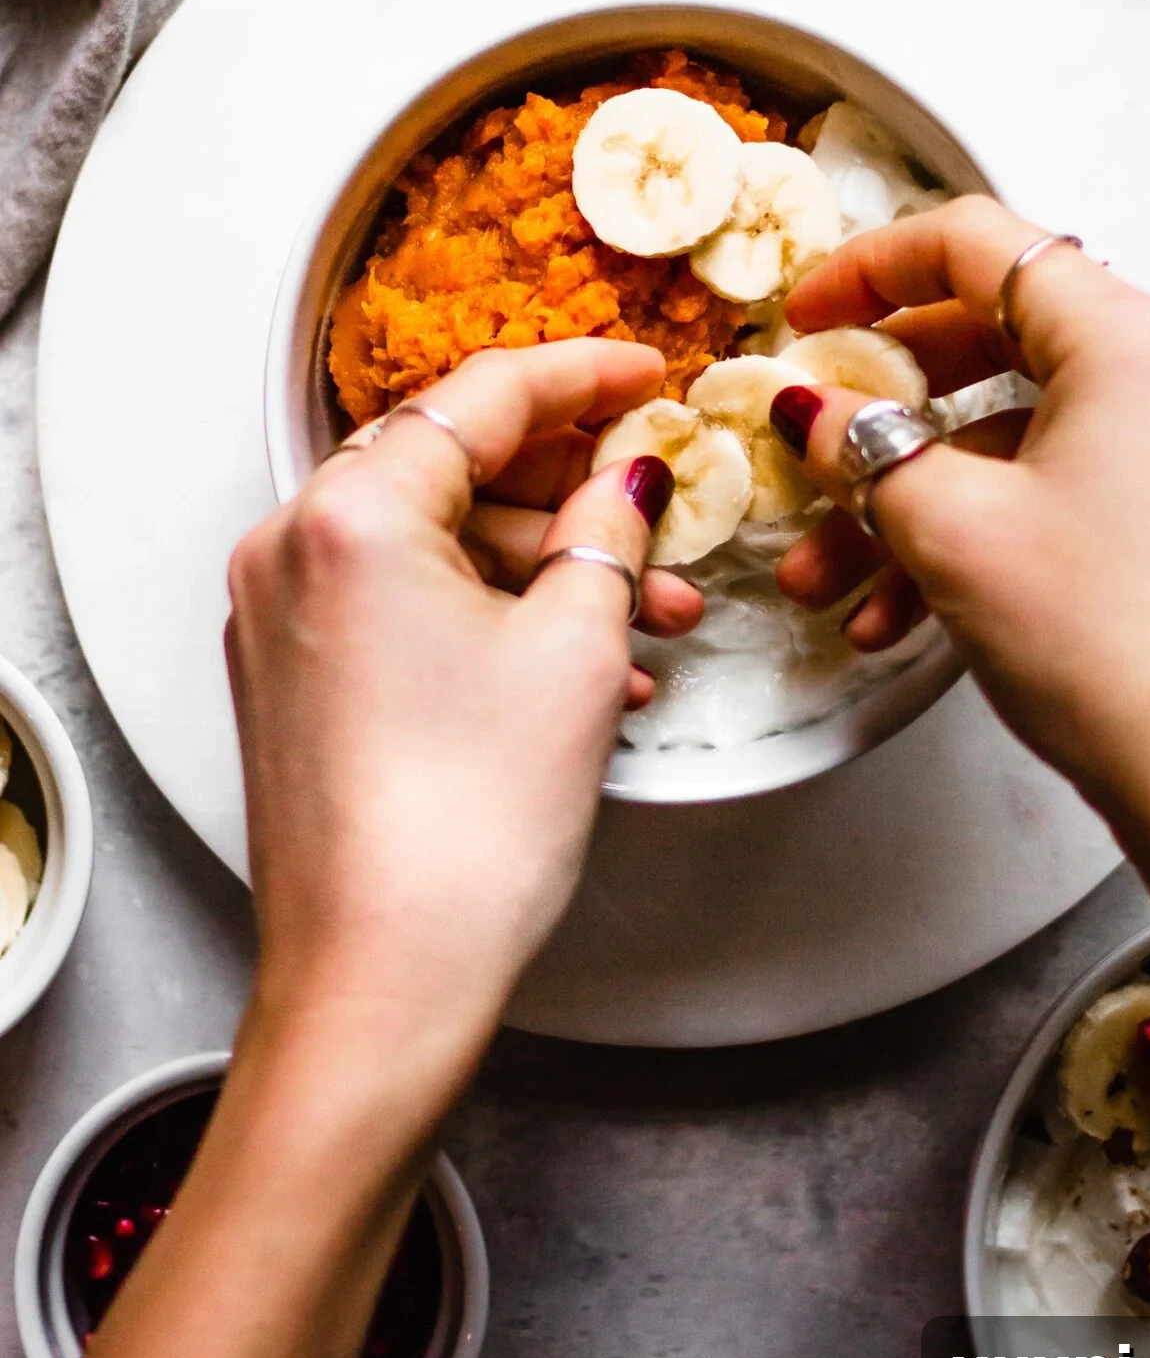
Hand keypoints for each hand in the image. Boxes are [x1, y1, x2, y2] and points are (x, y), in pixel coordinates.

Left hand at [225, 338, 697, 1085]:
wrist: (378, 984)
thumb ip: (609, 530)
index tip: (649, 373)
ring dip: (549, 567)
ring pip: (439, 545)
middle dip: (573, 486)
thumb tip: (630, 474)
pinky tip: (587, 667)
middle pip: (454, 465)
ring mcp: (283, 617)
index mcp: (351, 513)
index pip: (483, 395)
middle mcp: (294, 549)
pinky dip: (493, 617)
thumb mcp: (574, 649)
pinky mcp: (294, 679)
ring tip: (658, 610)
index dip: (585, 375)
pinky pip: (405, 606)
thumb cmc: (466, 825)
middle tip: (658, 489)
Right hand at [769, 195, 1149, 837]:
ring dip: (909, 492)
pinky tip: (898, 607)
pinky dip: (970, 527)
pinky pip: (1050, 487)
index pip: (977, 243)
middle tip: (810, 429)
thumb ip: (862, 449)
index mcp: (1130, 340)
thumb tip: (812, 409)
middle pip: (991, 339)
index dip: (869, 268)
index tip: (808, 309)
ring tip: (829, 567)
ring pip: (1010, 433)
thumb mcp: (951, 529)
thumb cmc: (1124, 653)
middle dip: (879, 408)